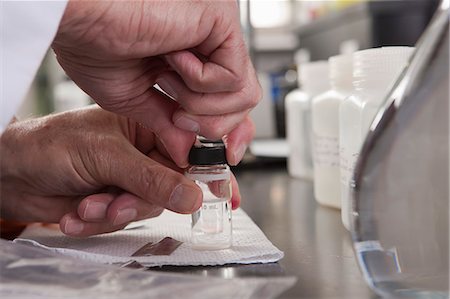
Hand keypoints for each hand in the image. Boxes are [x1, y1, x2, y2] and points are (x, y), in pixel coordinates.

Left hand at [0, 106, 241, 236]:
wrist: (12, 172)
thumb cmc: (52, 145)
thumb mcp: (107, 156)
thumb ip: (151, 178)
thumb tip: (192, 195)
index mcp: (147, 126)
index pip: (190, 149)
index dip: (206, 172)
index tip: (222, 193)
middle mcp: (142, 153)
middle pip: (172, 185)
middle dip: (144, 200)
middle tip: (120, 202)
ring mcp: (129, 178)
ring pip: (148, 207)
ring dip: (116, 212)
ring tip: (89, 205)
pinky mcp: (114, 202)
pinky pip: (124, 220)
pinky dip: (99, 221)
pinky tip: (77, 212)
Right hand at [52, 0, 259, 167]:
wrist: (78, 20)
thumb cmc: (93, 46)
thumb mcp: (134, 101)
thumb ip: (167, 125)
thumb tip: (187, 152)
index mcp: (192, 61)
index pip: (232, 101)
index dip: (232, 131)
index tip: (227, 155)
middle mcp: (211, 46)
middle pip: (244, 102)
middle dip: (213, 125)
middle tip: (178, 116)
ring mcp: (219, 33)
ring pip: (244, 94)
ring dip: (200, 104)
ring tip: (168, 80)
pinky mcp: (222, 21)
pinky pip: (233, 77)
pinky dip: (199, 82)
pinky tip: (173, 59)